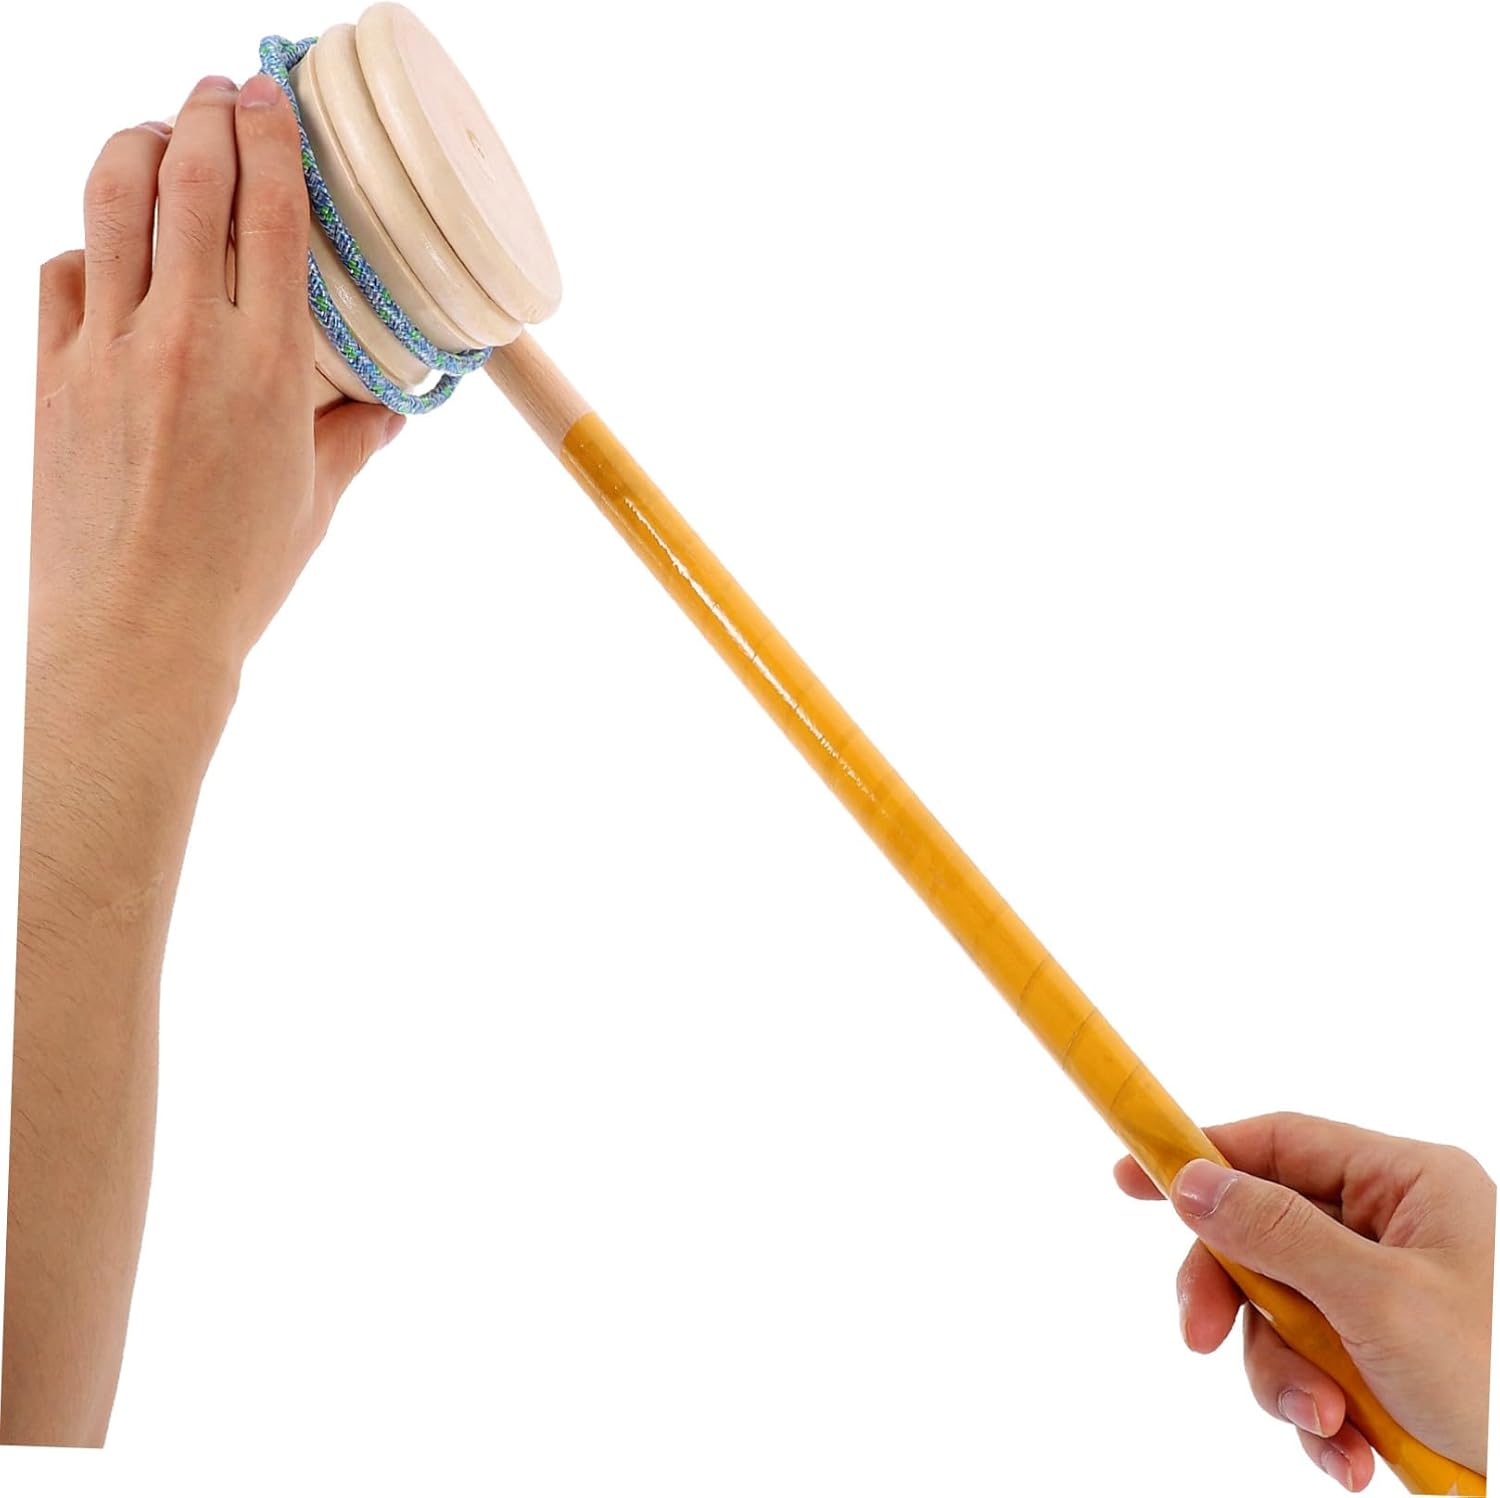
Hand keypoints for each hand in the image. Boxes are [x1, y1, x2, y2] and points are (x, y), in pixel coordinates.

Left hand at [32, 71, 400, 743]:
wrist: (137, 634)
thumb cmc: (236, 578)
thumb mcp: (315, 502)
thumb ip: (352, 439)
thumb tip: (385, 409)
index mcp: (267, 368)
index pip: (273, 214)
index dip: (272, 138)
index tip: (272, 97)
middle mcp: (187, 338)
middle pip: (191, 180)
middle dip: (205, 114)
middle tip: (218, 90)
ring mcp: (110, 350)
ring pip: (111, 201)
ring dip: (136, 146)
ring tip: (158, 133)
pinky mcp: (53, 374)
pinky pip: (61, 272)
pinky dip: (86, 243)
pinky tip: (107, 248)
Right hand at [1114, 1113, 1493, 1489]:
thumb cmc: (1498, 1383)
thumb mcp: (1378, 1304)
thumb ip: (1276, 1233)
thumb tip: (1191, 1181)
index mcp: (1410, 1186)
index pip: (1279, 1144)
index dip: (1202, 1158)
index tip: (1129, 1179)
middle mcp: (1398, 1229)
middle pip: (1267, 1236)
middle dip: (1239, 1301)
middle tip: (1197, 1337)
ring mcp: (1392, 1296)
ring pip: (1282, 1312)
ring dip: (1287, 1377)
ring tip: (1329, 1427)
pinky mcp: (1388, 1360)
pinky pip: (1314, 1366)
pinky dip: (1319, 1414)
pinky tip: (1350, 1454)